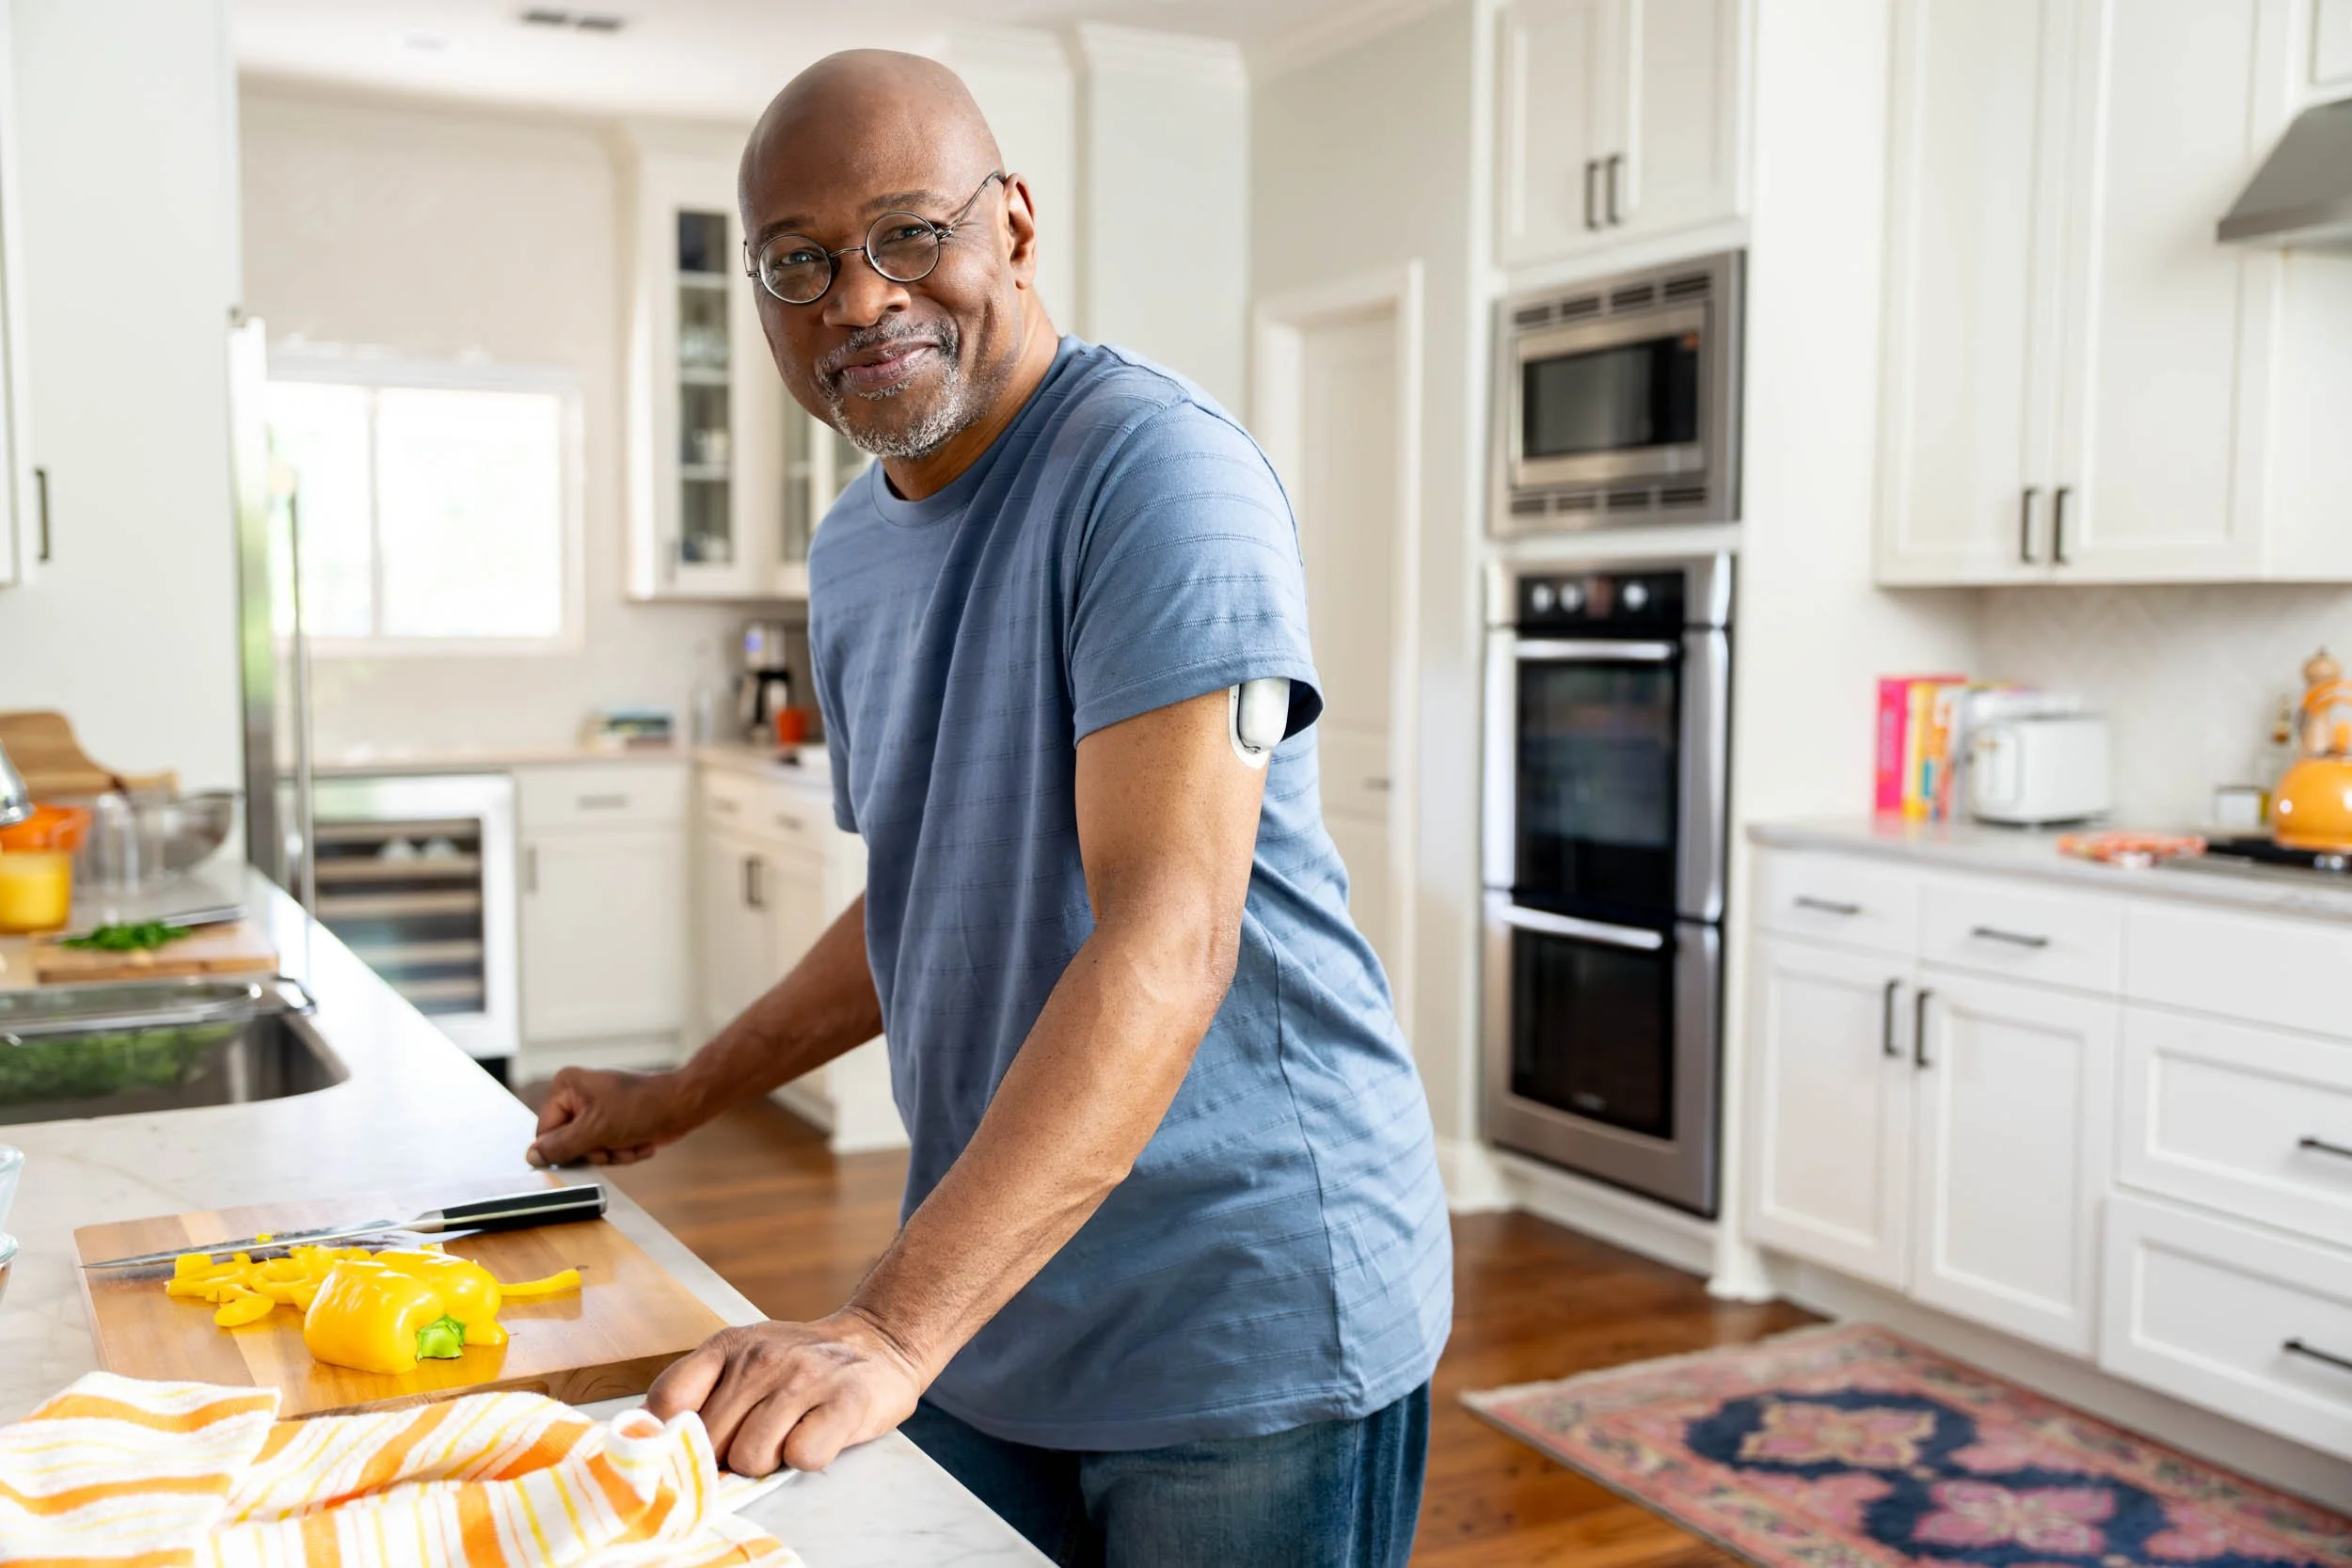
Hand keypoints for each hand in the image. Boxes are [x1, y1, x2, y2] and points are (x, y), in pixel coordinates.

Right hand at [526, 1067, 701, 1167]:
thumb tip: (532, 1156)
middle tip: (615, 1144)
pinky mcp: (613, 1121)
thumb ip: (561, 1146)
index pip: (546, 1131)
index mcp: (566, 1087)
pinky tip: (641, 1142)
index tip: (587, 1149)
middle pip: (569, 1144)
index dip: (565, 1148)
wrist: (683, 1105)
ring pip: (591, 1151)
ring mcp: (596, 1109)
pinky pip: (608, 1149)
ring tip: (631, 1141)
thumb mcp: (595, 1131)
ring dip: (614, 1154)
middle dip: (597, 1151)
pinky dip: (625, 1151)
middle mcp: (577, 1095)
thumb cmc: (643, 1106)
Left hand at [644, 1311, 927, 1475]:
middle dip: (727, 1455)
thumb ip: (697, 1388)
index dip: (669, 1436)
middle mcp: (762, 1358)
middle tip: (756, 1438)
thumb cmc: (800, 1365)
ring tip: (789, 1435)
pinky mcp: (844, 1402)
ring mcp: (804, 1378)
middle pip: (710, 1442)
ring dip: (769, 1460)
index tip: (685, 1449)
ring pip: (751, 1458)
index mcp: (728, 1346)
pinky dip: (807, 1458)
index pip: (667, 1400)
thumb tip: (647, 1439)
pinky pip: (802, 1457)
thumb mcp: (742, 1357)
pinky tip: (817, 1434)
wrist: (879, 1341)